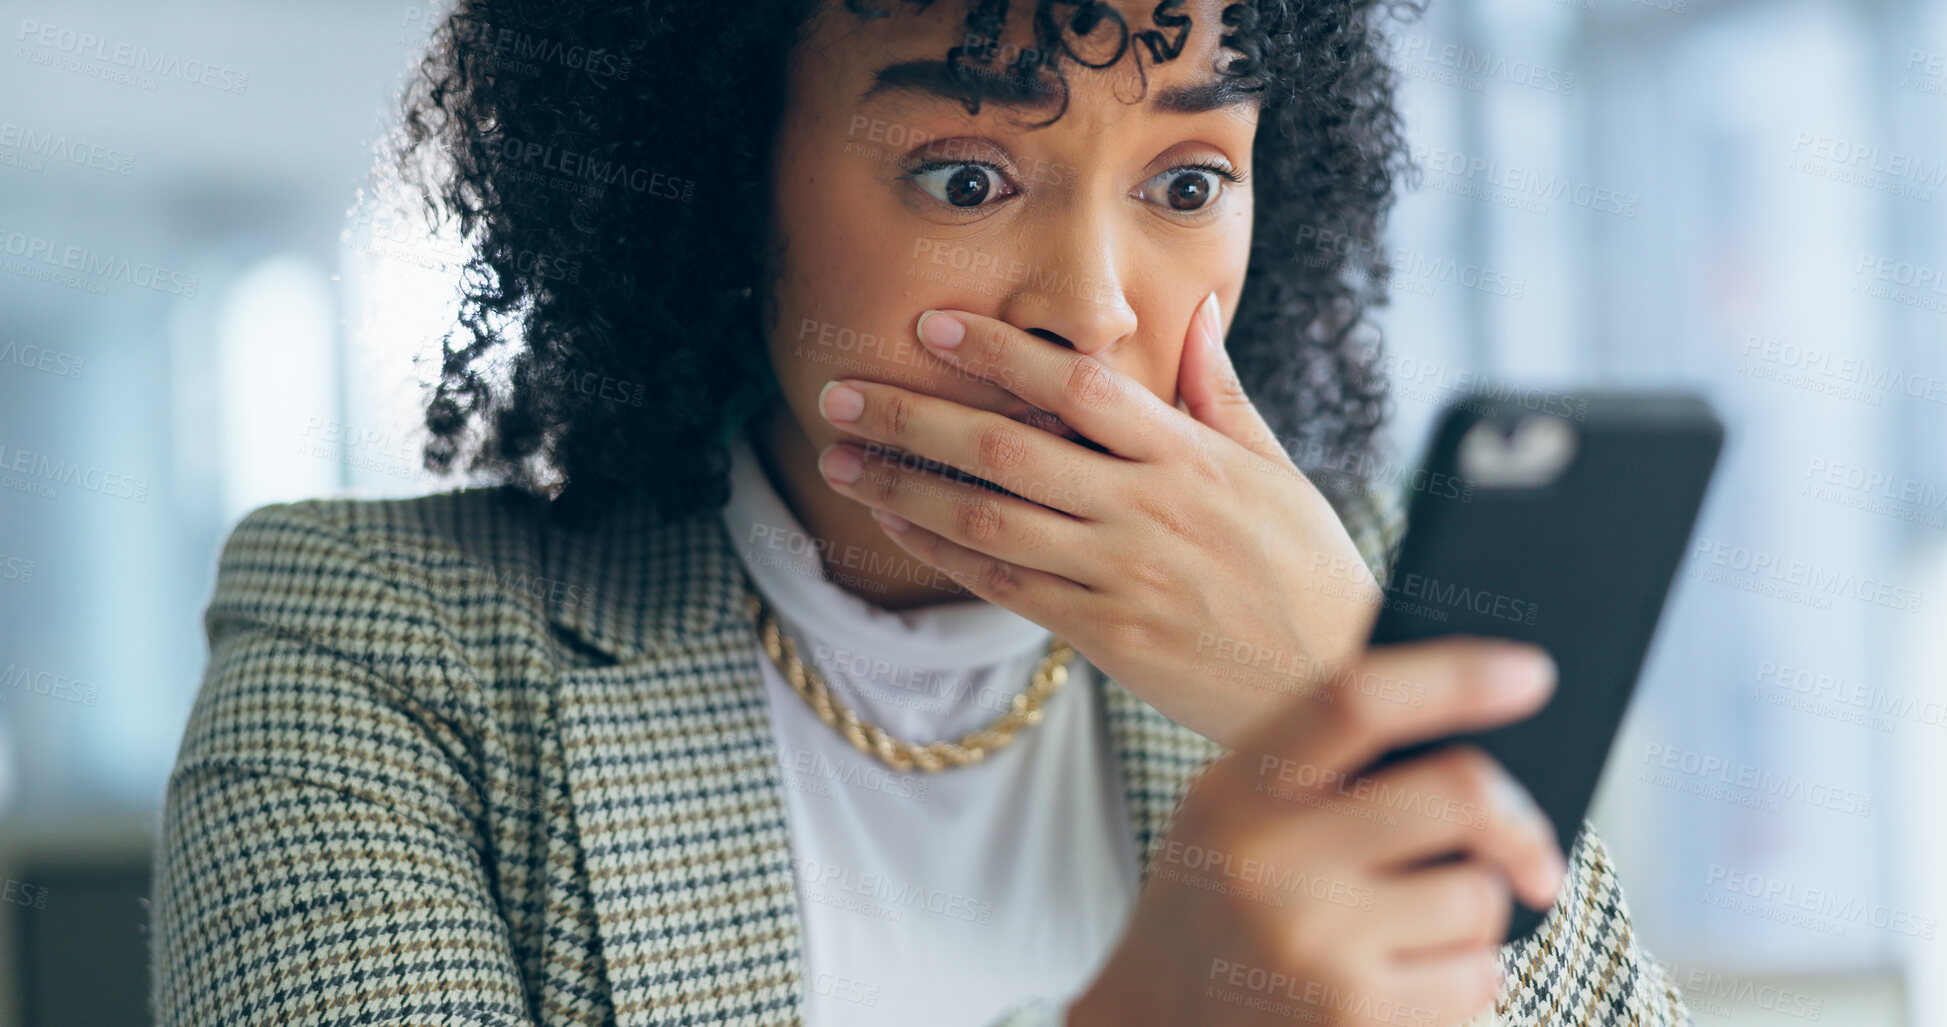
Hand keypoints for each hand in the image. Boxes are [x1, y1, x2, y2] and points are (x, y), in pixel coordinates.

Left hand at [812, 293, 1382, 748]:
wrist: (1336, 683)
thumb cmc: (1308, 570)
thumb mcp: (1275, 470)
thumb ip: (1219, 390)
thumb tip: (1195, 306)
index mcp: (1189, 456)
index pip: (1076, 384)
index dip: (996, 349)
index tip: (930, 323)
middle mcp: (1146, 509)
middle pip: (1006, 448)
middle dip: (912, 415)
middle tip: (840, 390)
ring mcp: (1119, 575)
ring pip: (986, 520)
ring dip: (902, 485)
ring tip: (839, 457)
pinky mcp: (1103, 635)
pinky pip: (1002, 587)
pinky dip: (939, 552)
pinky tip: (893, 521)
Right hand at [1068, 638, 1567, 1026]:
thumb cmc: (1217, 912)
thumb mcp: (1233, 817)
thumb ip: (1322, 771)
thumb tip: (1475, 756)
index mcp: (1239, 790)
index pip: (1356, 701)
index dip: (1453, 676)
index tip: (1531, 671)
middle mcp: (1270, 860)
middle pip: (1459, 794)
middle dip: (1518, 822)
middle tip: (1533, 851)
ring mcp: (1313, 943)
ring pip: (1478, 897)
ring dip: (1472, 917)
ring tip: (1407, 937)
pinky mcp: (1353, 1016)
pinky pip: (1476, 978)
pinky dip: (1462, 980)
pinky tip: (1401, 986)